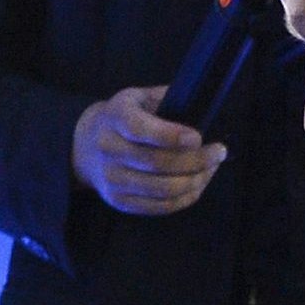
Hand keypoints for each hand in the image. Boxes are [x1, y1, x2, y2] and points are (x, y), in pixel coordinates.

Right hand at [72, 85, 222, 216]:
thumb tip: (199, 103)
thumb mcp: (137, 98)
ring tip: (212, 168)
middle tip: (218, 152)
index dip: (171, 136)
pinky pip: (159, 206)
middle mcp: (109, 150)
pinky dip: (185, 198)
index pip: (140, 129)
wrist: (86, 147)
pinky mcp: (120, 201)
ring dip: (195, 180)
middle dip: (195, 160)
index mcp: (114, 118)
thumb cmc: (123, 118)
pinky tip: (199, 184)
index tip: (197, 137)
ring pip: (162, 189)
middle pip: (157, 163)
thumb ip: (165, 98)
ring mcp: (113, 179)